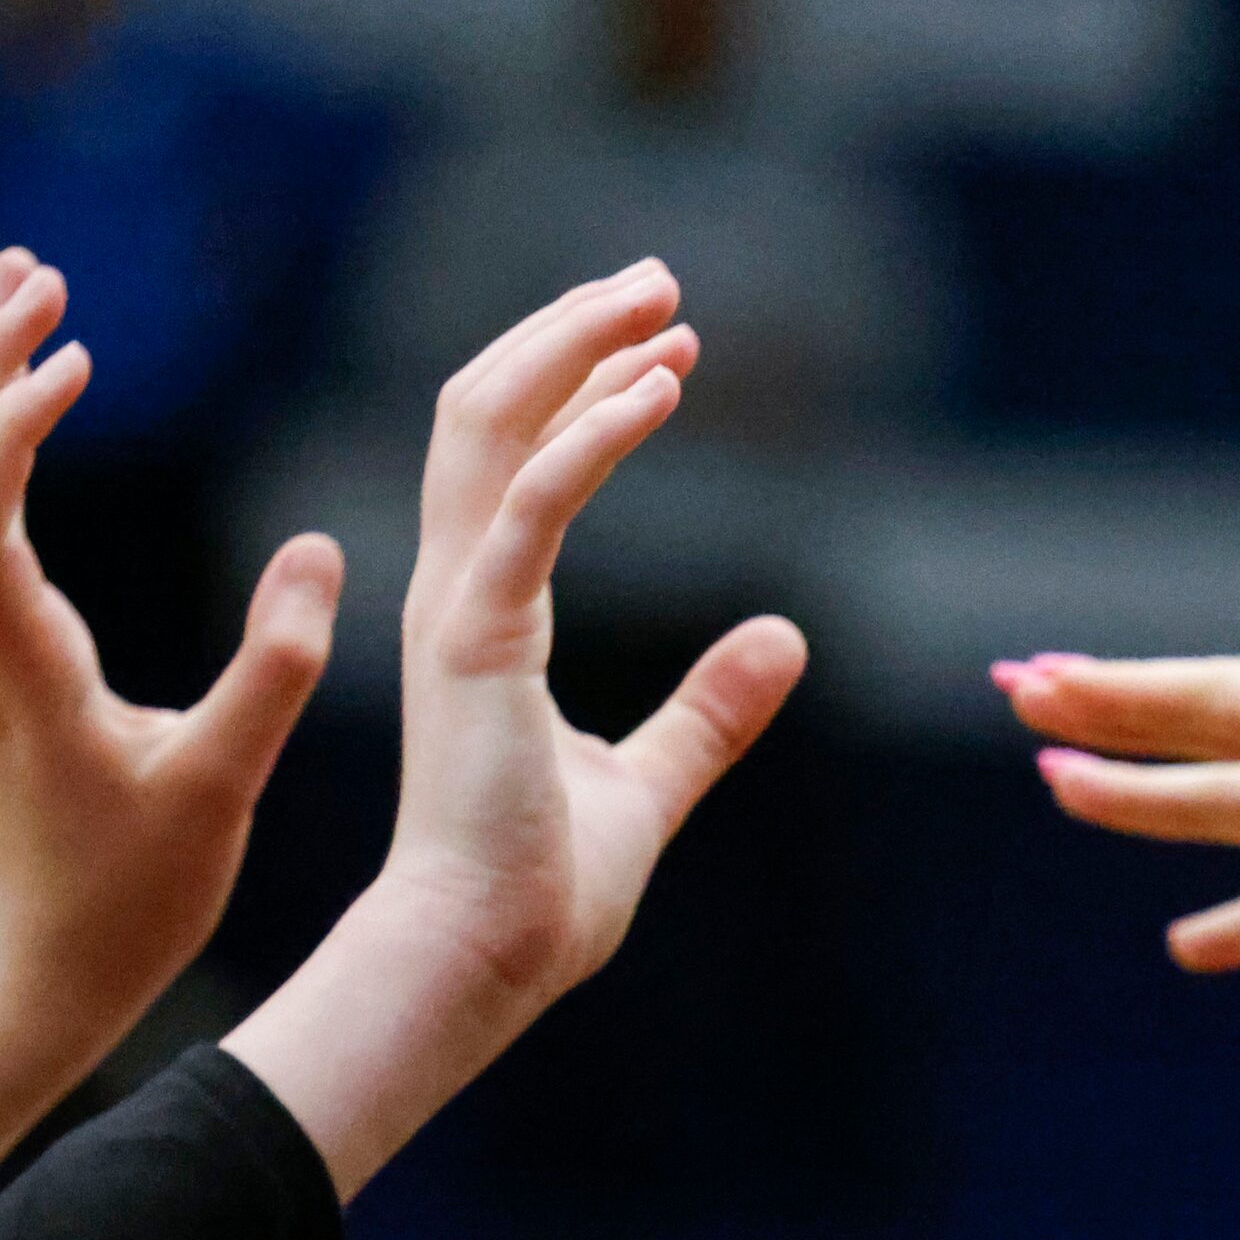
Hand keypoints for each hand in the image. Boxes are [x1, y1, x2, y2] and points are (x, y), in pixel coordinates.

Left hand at [0, 249, 343, 1239]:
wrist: (39, 970)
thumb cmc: (128, 897)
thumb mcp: (219, 788)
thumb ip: (277, 670)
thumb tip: (323, 551)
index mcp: (25, 664)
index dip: (9, 423)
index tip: (80, 358)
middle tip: (40, 274)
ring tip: (33, 293)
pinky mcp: (2, 651)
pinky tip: (45, 399)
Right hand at [224, 260, 806, 1194]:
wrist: (485, 960)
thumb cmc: (545, 889)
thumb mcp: (653, 778)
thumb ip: (710, 708)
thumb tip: (784, 636)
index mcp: (484, 614)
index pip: (512, 458)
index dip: (581, 388)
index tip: (669, 352)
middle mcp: (455, 591)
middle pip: (486, 411)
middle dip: (567, 332)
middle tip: (658, 280)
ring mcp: (455, 608)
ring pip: (489, 425)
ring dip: (574, 348)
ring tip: (660, 300)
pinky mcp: (477, 641)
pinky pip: (534, 505)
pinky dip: (593, 434)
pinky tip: (659, 387)